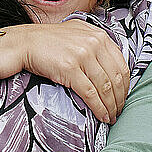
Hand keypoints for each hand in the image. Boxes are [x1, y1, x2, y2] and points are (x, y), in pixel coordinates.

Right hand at [12, 20, 129, 123]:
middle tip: (119, 111)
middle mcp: (94, 43)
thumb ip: (96, 44)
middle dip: (120, 98)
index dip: (126, 85)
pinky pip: (91, 94)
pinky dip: (99, 108)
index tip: (123, 96)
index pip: (122, 64)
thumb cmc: (50, 41)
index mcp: (99, 35)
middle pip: (116, 77)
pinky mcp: (70, 68)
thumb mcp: (78, 35)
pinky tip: (102, 116)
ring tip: (111, 117)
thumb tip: (113, 65)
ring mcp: (82, 55)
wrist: (25, 42)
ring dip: (111, 106)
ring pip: (105, 87)